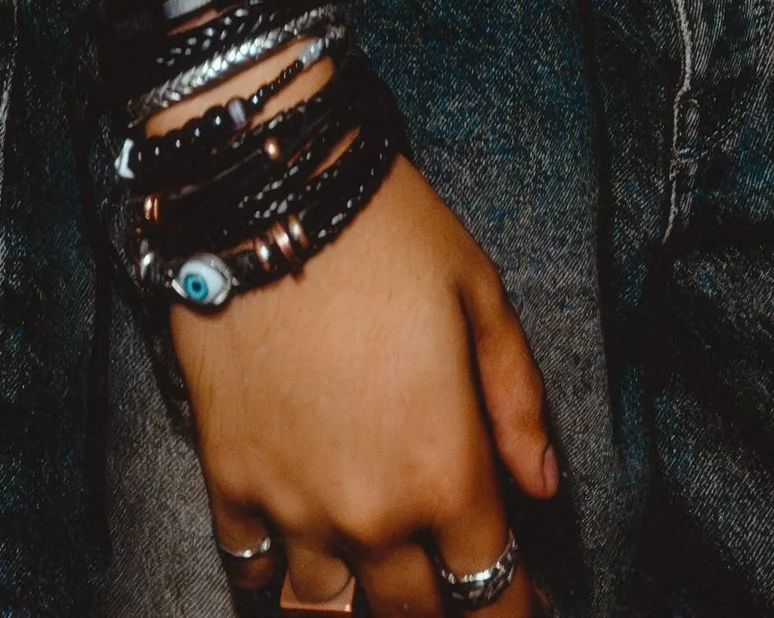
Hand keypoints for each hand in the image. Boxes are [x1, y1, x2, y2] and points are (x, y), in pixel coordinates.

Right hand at [179, 156, 556, 614]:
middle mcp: (370, 514)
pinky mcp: (230, 482)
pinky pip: (251, 569)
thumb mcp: (482, 298)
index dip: (518, 607)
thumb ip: (518, 402)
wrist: (271, 197)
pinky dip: (276, 573)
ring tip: (375, 576)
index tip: (528, 601)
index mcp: (445, 473)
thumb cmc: (391, 236)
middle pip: (413, 616)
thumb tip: (544, 487)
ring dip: (359, 602)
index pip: (493, 592)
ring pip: (328, 612)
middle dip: (440, 605)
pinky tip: (297, 552)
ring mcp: (292, 507)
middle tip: (448, 574)